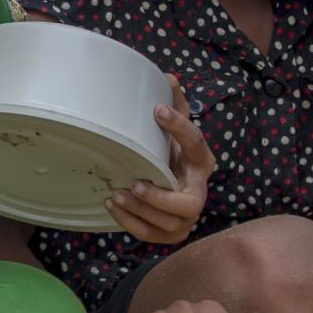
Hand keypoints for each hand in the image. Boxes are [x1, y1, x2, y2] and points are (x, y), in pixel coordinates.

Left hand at [106, 78, 211, 244]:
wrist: (171, 185)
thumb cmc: (169, 153)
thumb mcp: (173, 129)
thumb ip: (174, 104)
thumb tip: (167, 78)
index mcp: (201, 161)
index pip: (195, 141)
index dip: (178, 125)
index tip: (156, 110)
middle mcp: (199, 191)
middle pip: (190, 203)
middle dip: (160, 197)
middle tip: (135, 183)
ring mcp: (187, 217)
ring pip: (168, 222)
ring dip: (140, 210)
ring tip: (115, 194)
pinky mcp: (171, 233)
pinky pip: (151, 234)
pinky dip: (130, 223)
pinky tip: (111, 206)